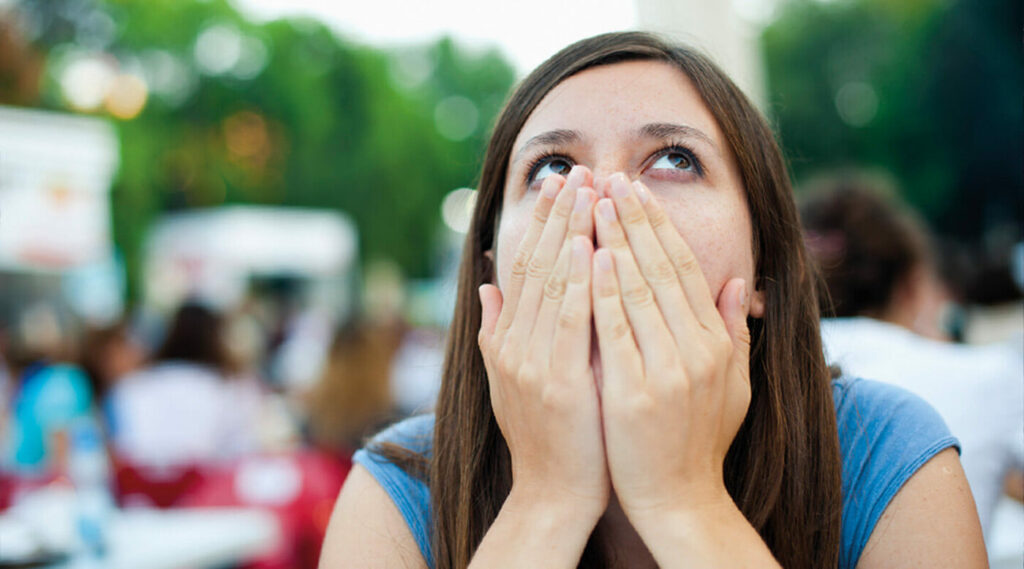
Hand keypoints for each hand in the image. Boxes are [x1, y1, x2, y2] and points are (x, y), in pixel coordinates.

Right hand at [478, 165, 608, 516]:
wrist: (552, 493)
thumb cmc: (546, 435)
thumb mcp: (510, 379)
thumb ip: (497, 329)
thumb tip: (488, 282)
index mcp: (506, 339)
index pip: (524, 266)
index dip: (543, 222)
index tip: (562, 183)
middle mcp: (512, 343)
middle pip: (535, 263)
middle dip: (558, 214)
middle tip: (578, 169)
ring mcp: (530, 361)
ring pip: (550, 282)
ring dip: (570, 231)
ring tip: (588, 190)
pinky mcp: (556, 381)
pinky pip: (568, 320)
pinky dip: (577, 281)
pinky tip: (590, 246)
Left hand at [591, 173, 752, 520]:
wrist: (680, 500)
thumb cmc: (700, 441)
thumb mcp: (732, 385)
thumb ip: (735, 331)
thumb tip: (740, 281)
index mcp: (715, 342)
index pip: (683, 268)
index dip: (658, 225)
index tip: (635, 190)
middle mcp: (696, 350)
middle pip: (660, 268)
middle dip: (633, 219)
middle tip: (609, 178)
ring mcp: (666, 371)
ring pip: (637, 289)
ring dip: (615, 240)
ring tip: (595, 201)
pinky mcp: (634, 392)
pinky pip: (615, 330)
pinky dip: (603, 290)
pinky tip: (590, 257)